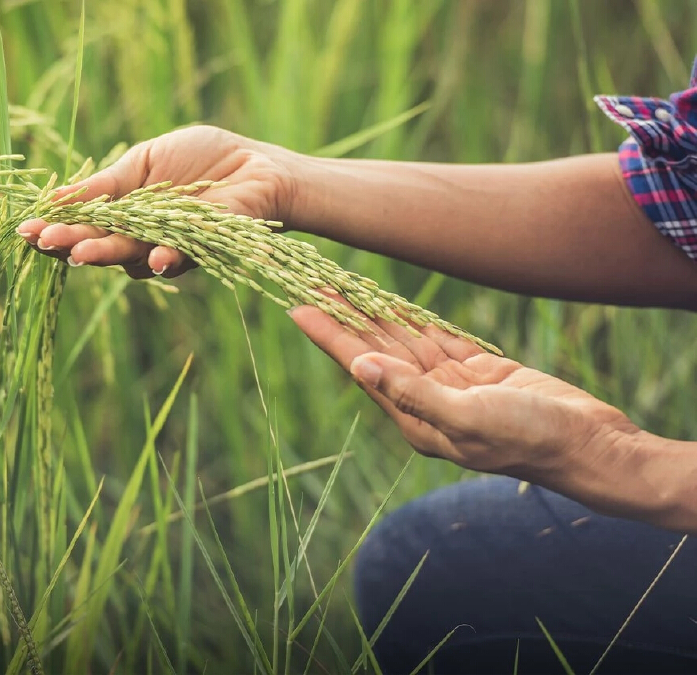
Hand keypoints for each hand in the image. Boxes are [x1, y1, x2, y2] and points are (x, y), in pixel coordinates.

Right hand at [17, 125, 298, 278]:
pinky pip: (176, 258)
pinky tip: (152, 258)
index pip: (81, 224)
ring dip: (106, 253)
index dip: (54, 227)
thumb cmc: (202, 158)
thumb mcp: (145, 161)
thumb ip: (107, 185)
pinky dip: (164, 258)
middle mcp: (139, 237)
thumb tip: (56, 198)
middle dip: (70, 244)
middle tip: (47, 242)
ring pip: (130, 257)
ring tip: (81, 252)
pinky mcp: (200, 250)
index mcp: (122, 212)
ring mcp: (166, 247)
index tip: (26, 229)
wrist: (256, 165)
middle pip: (98, 245)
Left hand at [287, 300, 642, 479]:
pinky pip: (437, 340)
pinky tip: (390, 303)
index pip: (360, 368)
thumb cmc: (529, 438)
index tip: (298, 308)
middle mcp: (425, 402)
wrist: (588, 444)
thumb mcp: (467, 417)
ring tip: (342, 285)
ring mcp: (452, 387)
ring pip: (404, 342)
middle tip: (312, 282)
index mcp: (414, 419)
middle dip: (344, 317)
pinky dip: (414, 319)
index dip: (329, 336)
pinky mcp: (478, 374)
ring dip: (374, 314)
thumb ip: (413, 393)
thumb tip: (361, 366)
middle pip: (374, 350)